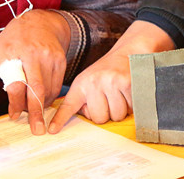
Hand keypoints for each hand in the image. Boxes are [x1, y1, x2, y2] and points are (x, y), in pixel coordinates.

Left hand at [0, 9, 69, 134]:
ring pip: (48, 89)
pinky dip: (51, 97)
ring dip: (42, 105)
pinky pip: (57, 84)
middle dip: (36, 112)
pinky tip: (43, 100)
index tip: (13, 115)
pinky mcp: (60, 60)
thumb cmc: (12, 41)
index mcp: (12, 53)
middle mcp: (33, 54)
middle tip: (36, 129)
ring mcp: (49, 57)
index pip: (16, 84)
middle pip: (36, 89)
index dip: (15, 103)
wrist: (38, 23)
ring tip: (35, 113)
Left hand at [48, 20, 174, 132]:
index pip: (68, 105)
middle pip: (99, 119)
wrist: (127, 53)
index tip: (51, 130)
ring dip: (120, 110)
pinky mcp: (127, 83)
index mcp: (81, 84)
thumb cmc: (107, 72)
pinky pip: (130, 109)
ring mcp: (110, 82)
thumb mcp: (89, 81)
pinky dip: (132, 105)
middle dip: (106, 113)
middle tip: (109, 98)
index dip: (60, 119)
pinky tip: (128, 92)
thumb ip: (83, 99)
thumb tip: (82, 118)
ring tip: (119, 94)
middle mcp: (93, 82)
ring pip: (116, 116)